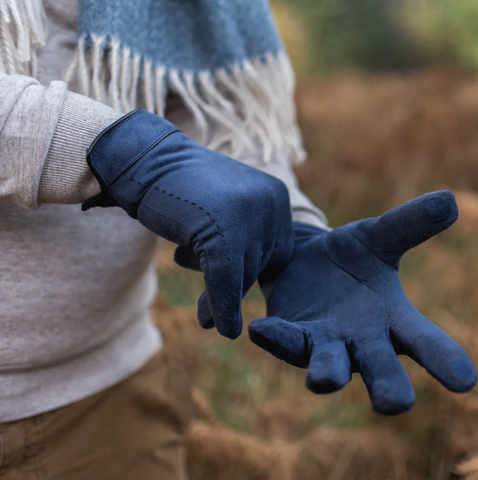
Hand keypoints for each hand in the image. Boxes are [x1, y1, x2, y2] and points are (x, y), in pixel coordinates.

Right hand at [83, 109, 293, 338]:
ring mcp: (248, 215)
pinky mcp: (222, 230)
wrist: (145, 164)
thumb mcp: (224, 213)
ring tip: (205, 318)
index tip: (225, 284)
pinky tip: (218, 326)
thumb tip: (242, 294)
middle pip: (260, 264)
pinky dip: (222, 306)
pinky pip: (226, 279)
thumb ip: (243, 242)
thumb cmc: (182, 191)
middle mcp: (270, 203)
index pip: (276, 252)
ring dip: (223, 300)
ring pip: (243, 274)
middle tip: (210, 313)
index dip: (249, 273)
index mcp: (275, 196)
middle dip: (234, 287)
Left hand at [249, 191, 476, 413]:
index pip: (425, 342)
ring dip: (326, 373)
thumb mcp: (377, 237)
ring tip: (322, 380)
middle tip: (393, 404)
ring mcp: (325, 342)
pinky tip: (260, 329)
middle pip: (380, 368)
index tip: (464, 382)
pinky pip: (285, 340)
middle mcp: (362, 340)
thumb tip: (449, 200)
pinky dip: (275, 337)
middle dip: (387, 385)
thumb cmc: (350, 256)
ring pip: (329, 366)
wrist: (306, 257)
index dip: (445, 361)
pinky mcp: (292, 334)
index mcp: (392, 318)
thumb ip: (408, 224)